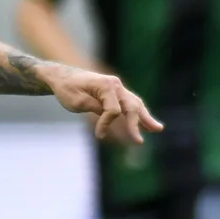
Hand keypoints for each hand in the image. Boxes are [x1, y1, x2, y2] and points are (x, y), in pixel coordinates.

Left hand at [44, 64, 162, 145]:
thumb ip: (95, 109)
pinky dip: (138, 113)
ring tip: (158, 129)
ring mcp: (117, 87)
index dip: (106, 124)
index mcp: (106, 85)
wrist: (62, 76)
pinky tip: (146, 123)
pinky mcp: (115, 92)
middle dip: (137, 124)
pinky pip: (130, 103)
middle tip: (139, 142)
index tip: (99, 135)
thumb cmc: (67, 89)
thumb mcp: (77, 102)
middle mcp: (116, 85)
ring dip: (145, 118)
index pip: (113, 110)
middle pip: (131, 106)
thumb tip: (111, 118)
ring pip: (135, 104)